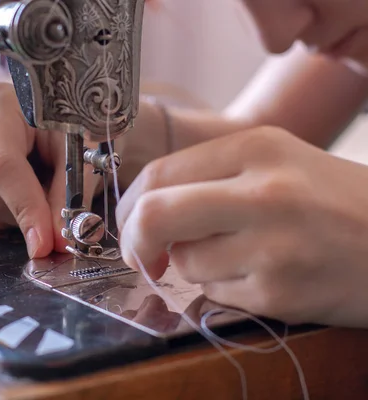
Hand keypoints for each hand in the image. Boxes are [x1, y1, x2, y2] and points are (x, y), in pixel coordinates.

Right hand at [0, 82, 99, 257]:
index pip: (1, 166)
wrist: (56, 105)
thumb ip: (68, 194)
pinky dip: (12, 206)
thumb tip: (54, 240)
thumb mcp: (80, 149)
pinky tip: (28, 180)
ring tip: (44, 179)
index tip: (44, 242)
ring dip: (21, 210)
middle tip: (60, 206)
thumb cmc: (71, 120)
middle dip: (27, 212)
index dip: (25, 208)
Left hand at [116, 127, 367, 327]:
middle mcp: (263, 192)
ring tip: (237, 254)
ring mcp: (273, 246)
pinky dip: (223, 287)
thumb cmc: (333, 199)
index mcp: (257, 147)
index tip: (130, 225)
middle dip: (134, 240)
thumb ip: (209, 177)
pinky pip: (216, 294)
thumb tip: (143, 212)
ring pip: (185, 263)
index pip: (158, 175)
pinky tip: (261, 273)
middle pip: (155, 215)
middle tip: (141, 254)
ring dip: (193, 265)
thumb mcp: (276, 162)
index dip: (129, 207)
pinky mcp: (280, 293)